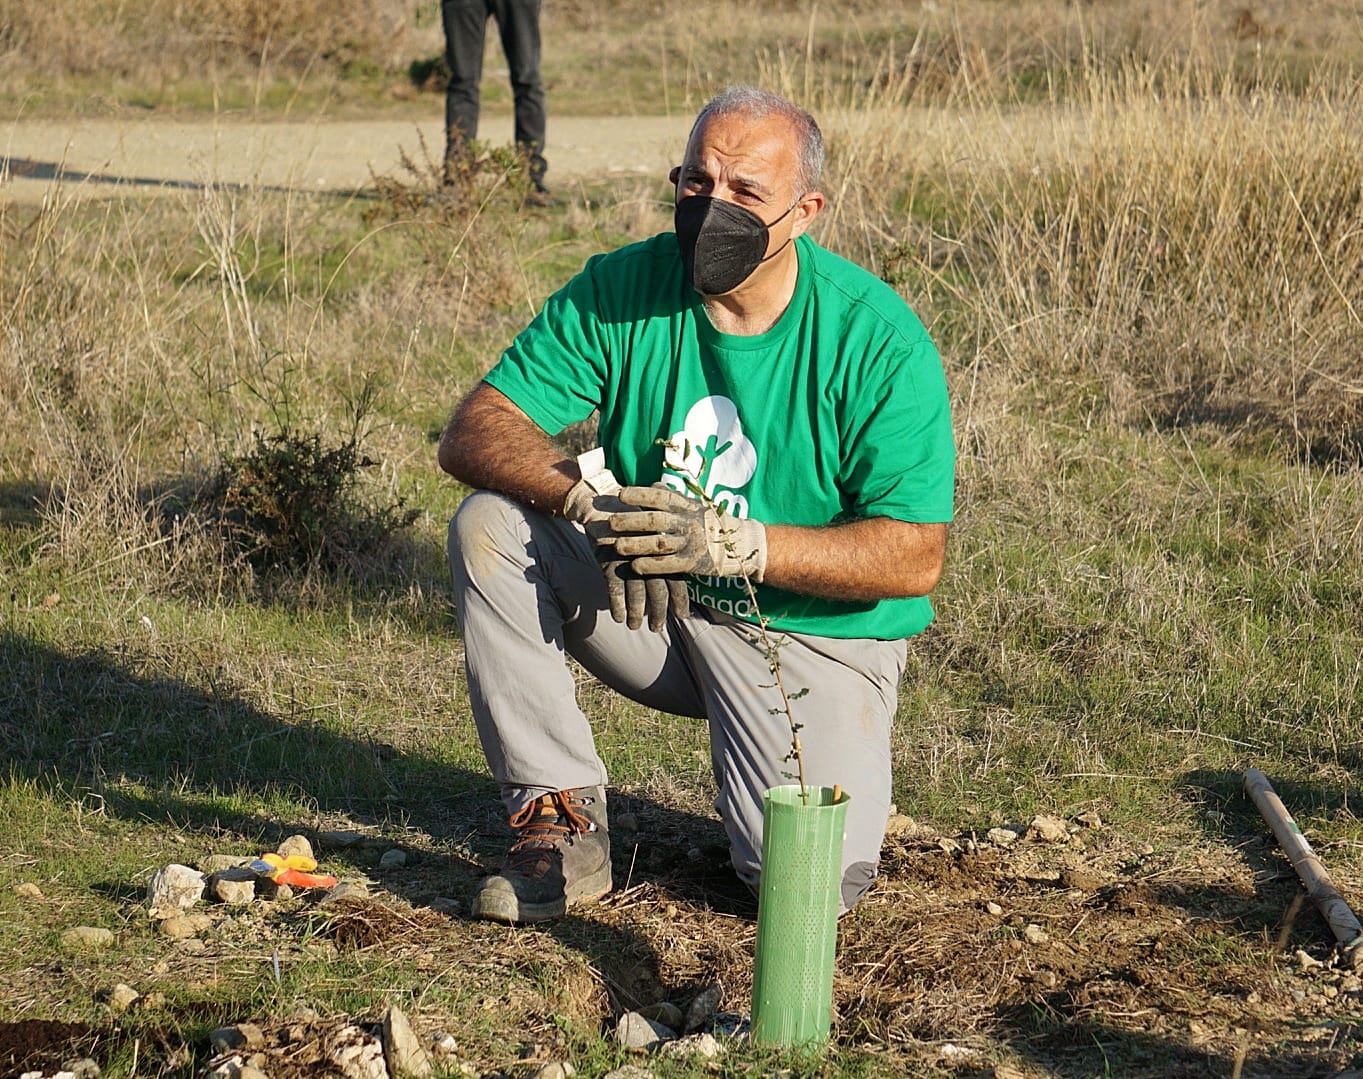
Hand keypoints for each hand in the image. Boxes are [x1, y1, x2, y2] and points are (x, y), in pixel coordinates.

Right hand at [563, 450, 690, 629]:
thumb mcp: (652, 530)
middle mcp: (649, 554)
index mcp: (663, 547)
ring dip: (637, 613)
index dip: (680, 599)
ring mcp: (628, 557)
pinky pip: (615, 588)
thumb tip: (676, 573)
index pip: (677, 577)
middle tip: (657, 628)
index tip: (682, 615)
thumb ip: (663, 551)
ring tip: (635, 626)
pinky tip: (619, 618)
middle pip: (658, 590)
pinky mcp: (608, 560)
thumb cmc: (631, 520)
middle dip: (658, 612)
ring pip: (637, 593)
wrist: (601, 505)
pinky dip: (618, 605)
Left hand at [600, 485, 767, 581]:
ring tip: (617, 546)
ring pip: (659, 543)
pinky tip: (635, 565)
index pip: (661, 497)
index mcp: (687, 506)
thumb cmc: (712, 523)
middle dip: (631, 521)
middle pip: (655, 520)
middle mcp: (688, 523)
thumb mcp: (696, 506)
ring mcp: (691, 543)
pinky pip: (669, 565)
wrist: (742, 545)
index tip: (621, 494)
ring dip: (636, 544)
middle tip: (611, 522)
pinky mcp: (693, 563)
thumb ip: (674, 498)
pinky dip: (651, 565)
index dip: (640, 494)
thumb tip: (654, 484)